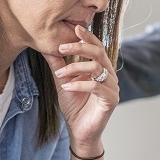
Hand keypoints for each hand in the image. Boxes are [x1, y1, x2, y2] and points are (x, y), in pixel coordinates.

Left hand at [44, 24, 118, 156]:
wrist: (80, 132)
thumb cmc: (75, 107)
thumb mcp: (63, 82)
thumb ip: (58, 65)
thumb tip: (47, 47)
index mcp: (101, 69)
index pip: (97, 47)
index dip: (87, 37)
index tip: (75, 27)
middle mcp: (110, 76)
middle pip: (99, 53)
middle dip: (79, 47)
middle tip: (61, 47)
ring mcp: (112, 88)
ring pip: (96, 68)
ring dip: (75, 68)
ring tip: (60, 75)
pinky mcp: (111, 100)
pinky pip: (96, 86)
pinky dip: (79, 84)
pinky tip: (66, 87)